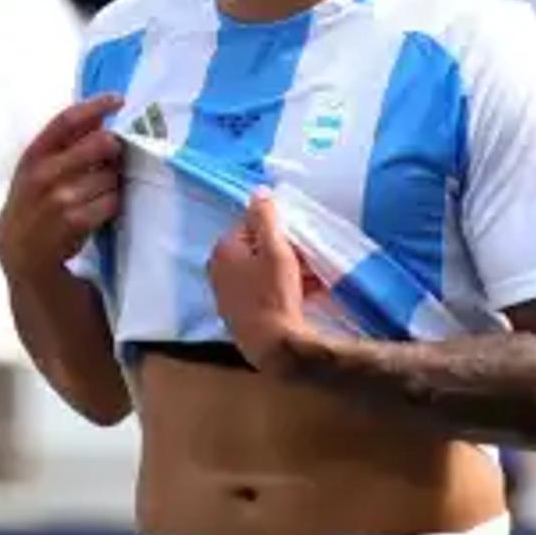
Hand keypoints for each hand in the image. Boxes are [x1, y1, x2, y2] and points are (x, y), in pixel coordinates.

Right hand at [0, 95, 126, 280]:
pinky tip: (97, 210)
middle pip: (101, 143)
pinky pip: (112, 201)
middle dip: (113, 149)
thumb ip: (63, 144)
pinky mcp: (75, 220)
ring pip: (111, 175)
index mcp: (33, 156)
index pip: (67, 120)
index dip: (95, 105)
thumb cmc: (31, 204)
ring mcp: (60, 198)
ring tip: (96, 193)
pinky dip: (111, 204)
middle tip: (110, 158)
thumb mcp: (35, 170)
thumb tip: (97, 116)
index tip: (118, 99)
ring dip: (112, 183)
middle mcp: (43, 174)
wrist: (18, 250)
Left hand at [210, 190, 322, 372]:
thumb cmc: (273, 293)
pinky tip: (310, 291)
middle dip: (288, 250)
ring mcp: (228, 292)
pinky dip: (286, 286)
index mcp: (223, 250)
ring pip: (264, 270)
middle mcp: (218, 270)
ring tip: (317, 276)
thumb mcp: (275, 250)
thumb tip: (258, 191)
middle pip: (258, 249)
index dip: (279, 229)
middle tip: (312, 256)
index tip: (300, 237)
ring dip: (292, 269)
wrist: (272, 343)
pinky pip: (265, 289)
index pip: (251, 225)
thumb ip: (266, 219)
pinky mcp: (241, 310)